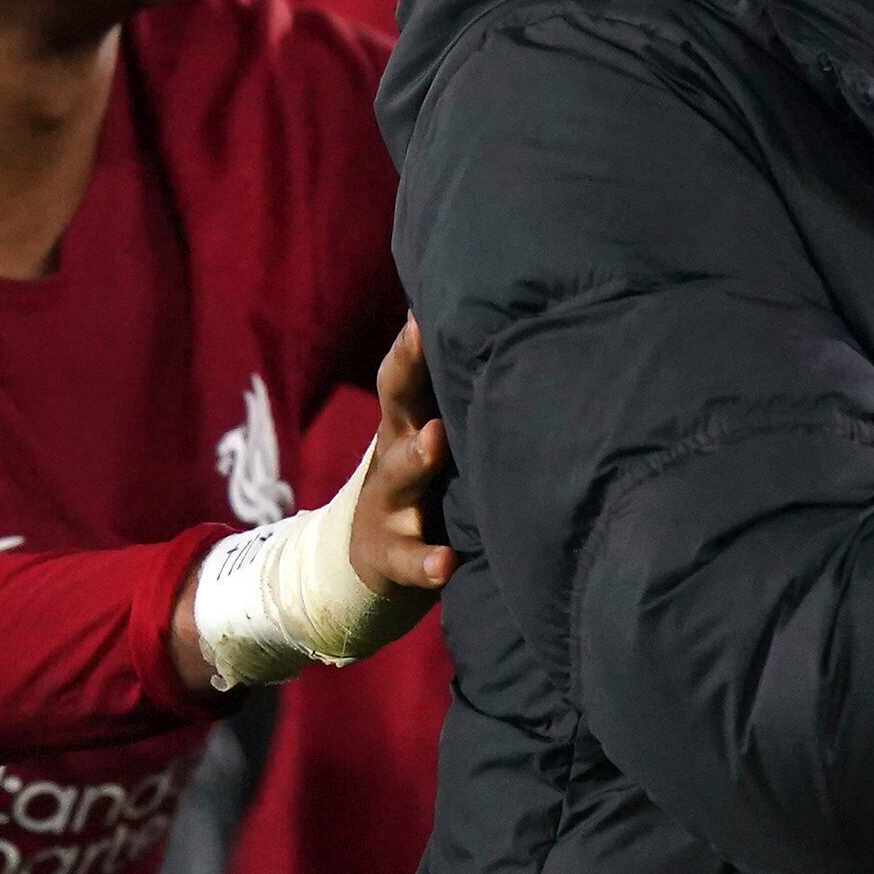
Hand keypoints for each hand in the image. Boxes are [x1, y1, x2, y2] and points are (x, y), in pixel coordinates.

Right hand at [347, 318, 456, 601]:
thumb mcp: (427, 434)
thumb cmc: (423, 479)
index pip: (404, 376)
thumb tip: (501, 323)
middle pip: (398, 410)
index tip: (423, 310)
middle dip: (408, 373)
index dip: (411, 344)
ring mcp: (389, 505)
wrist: (371, 558)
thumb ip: (451, 394)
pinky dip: (428, 563)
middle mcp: (394, 455)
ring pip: (400, 478)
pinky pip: (411, 560)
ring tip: (434, 442)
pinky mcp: (390, 556)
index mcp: (407, 423)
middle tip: (425, 338)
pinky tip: (447, 563)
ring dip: (416, 457)